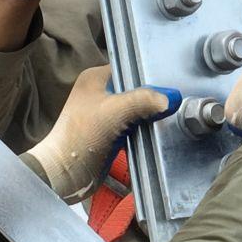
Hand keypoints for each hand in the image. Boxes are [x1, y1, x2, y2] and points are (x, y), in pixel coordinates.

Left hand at [26, 65, 178, 201]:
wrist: (66, 173)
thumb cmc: (82, 136)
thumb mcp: (115, 111)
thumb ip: (143, 100)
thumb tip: (171, 98)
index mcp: (95, 77)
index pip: (128, 67)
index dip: (148, 74)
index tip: (170, 82)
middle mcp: (99, 92)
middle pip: (135, 88)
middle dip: (152, 96)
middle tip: (175, 99)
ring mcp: (105, 114)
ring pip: (136, 107)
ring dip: (149, 113)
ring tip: (171, 113)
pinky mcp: (110, 133)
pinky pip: (134, 125)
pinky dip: (145, 128)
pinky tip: (159, 129)